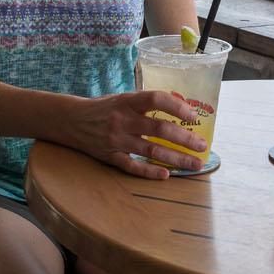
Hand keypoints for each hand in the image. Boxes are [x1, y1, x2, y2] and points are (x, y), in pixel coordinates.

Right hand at [71, 91, 207, 178]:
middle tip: (202, 146)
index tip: (193, 116)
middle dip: (184, 138)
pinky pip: (132, 166)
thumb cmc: (104, 108)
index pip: (155, 99)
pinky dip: (149, 172)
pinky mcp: (110, 157)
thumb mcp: (123, 98)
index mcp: (127, 101)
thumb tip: (180, 104)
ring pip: (150, 150)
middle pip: (158, 129)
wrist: (71, 120)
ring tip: (194, 164)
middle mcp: (122, 120)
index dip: (176, 107)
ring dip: (175, 158)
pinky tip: (165, 175)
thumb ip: (147, 103)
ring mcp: (116, 140)